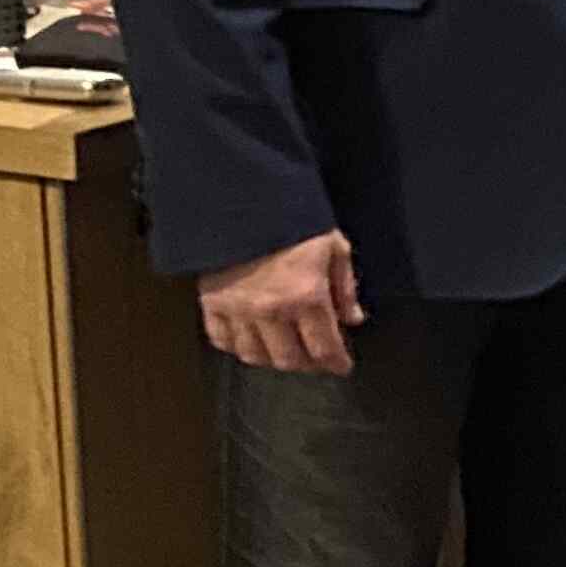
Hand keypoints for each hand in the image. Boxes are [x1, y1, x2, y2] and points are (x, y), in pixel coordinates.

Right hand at [200, 229, 361, 374]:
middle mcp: (271, 311)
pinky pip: (221, 340)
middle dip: (307, 364)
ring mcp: (238, 310)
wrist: (246, 199)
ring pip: (254, 356)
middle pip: (289, 359)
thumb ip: (345, 288)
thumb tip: (354, 319)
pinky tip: (250, 342)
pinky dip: (237, 347)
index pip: (323, 347)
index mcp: (306, 297)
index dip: (335, 363)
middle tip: (316, 360)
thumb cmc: (297, 221)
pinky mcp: (211, 303)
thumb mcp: (335, 247)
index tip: (342, 367)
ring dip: (273, 360)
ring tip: (286, 352)